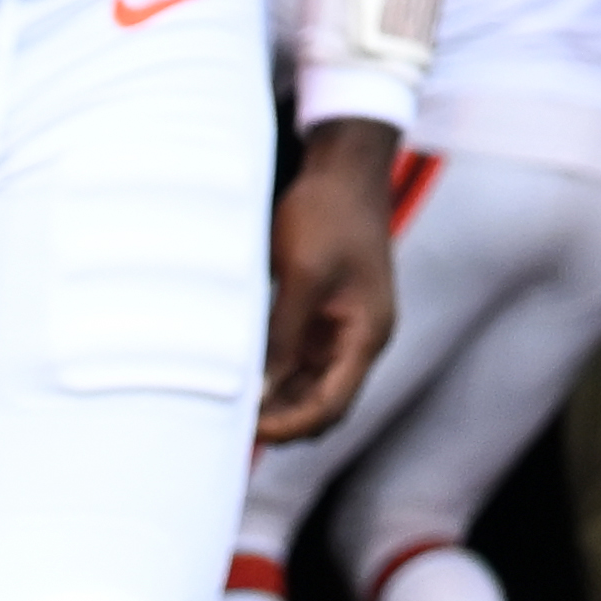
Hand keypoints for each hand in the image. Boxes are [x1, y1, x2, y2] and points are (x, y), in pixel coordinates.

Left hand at [262, 120, 399, 445]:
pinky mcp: (326, 314)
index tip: (246, 432)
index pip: (332, 405)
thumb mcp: (303, 276)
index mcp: (368, 334)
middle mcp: (360, 338)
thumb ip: (284, 337)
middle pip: (324, 404)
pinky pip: (301, 361)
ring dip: (277, 401)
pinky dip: (275, 374)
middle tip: (232, 428)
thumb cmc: (329, 215)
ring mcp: (344, 327)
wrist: (344, 169)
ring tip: (232, 407)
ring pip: (311, 387)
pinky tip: (243, 375)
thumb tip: (259, 393)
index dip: (290, 426)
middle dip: (284, 421)